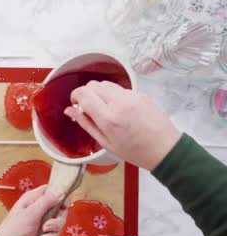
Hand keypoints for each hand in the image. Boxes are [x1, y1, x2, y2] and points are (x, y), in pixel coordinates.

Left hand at [0, 185, 66, 235]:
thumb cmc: (14, 228)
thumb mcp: (31, 214)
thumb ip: (46, 202)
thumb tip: (60, 191)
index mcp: (34, 199)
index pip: (52, 191)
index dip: (60, 197)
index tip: (64, 207)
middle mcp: (39, 208)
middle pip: (59, 210)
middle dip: (56, 222)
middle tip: (46, 227)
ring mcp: (41, 221)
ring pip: (57, 225)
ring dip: (50, 234)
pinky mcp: (42, 233)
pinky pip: (53, 235)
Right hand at [64, 81, 180, 170]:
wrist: (165, 149)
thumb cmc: (135, 151)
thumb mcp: (105, 142)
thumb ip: (86, 123)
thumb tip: (70, 110)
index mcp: (108, 118)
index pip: (83, 94)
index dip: (75, 96)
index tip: (76, 103)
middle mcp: (119, 102)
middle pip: (93, 85)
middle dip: (87, 93)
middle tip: (89, 107)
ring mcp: (132, 96)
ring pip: (106, 84)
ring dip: (100, 92)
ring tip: (105, 108)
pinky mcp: (141, 94)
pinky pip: (120, 89)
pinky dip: (114, 95)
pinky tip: (121, 110)